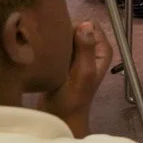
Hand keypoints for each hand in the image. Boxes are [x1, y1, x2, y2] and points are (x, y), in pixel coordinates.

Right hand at [40, 21, 110, 136]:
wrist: (60, 118)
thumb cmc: (72, 98)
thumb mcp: (82, 73)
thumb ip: (86, 49)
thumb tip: (86, 24)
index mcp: (101, 50)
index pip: (90, 25)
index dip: (76, 26)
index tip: (61, 34)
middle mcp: (91, 50)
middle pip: (77, 29)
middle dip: (64, 32)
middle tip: (50, 42)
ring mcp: (77, 56)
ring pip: (66, 37)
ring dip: (56, 40)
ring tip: (44, 47)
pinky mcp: (63, 62)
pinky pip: (57, 47)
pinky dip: (50, 47)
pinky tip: (41, 51)